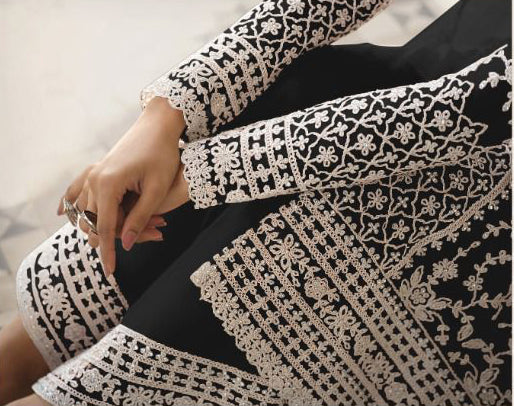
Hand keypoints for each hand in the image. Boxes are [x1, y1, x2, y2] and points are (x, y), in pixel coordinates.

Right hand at [57, 97, 186, 275]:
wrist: (159, 125)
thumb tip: (125, 243)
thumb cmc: (163, 155)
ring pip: (87, 210)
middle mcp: (94, 179)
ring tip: (119, 236)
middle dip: (112, 238)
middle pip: (95, 222)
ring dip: (102, 225)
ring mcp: (93, 173)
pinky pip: (78, 189)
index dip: (109, 251)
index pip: (106, 227)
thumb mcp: (156, 189)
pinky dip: (71, 203)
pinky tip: (63, 213)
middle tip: (143, 241)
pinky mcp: (97, 168)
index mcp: (108, 184)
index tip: (111, 271)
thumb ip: (140, 217)